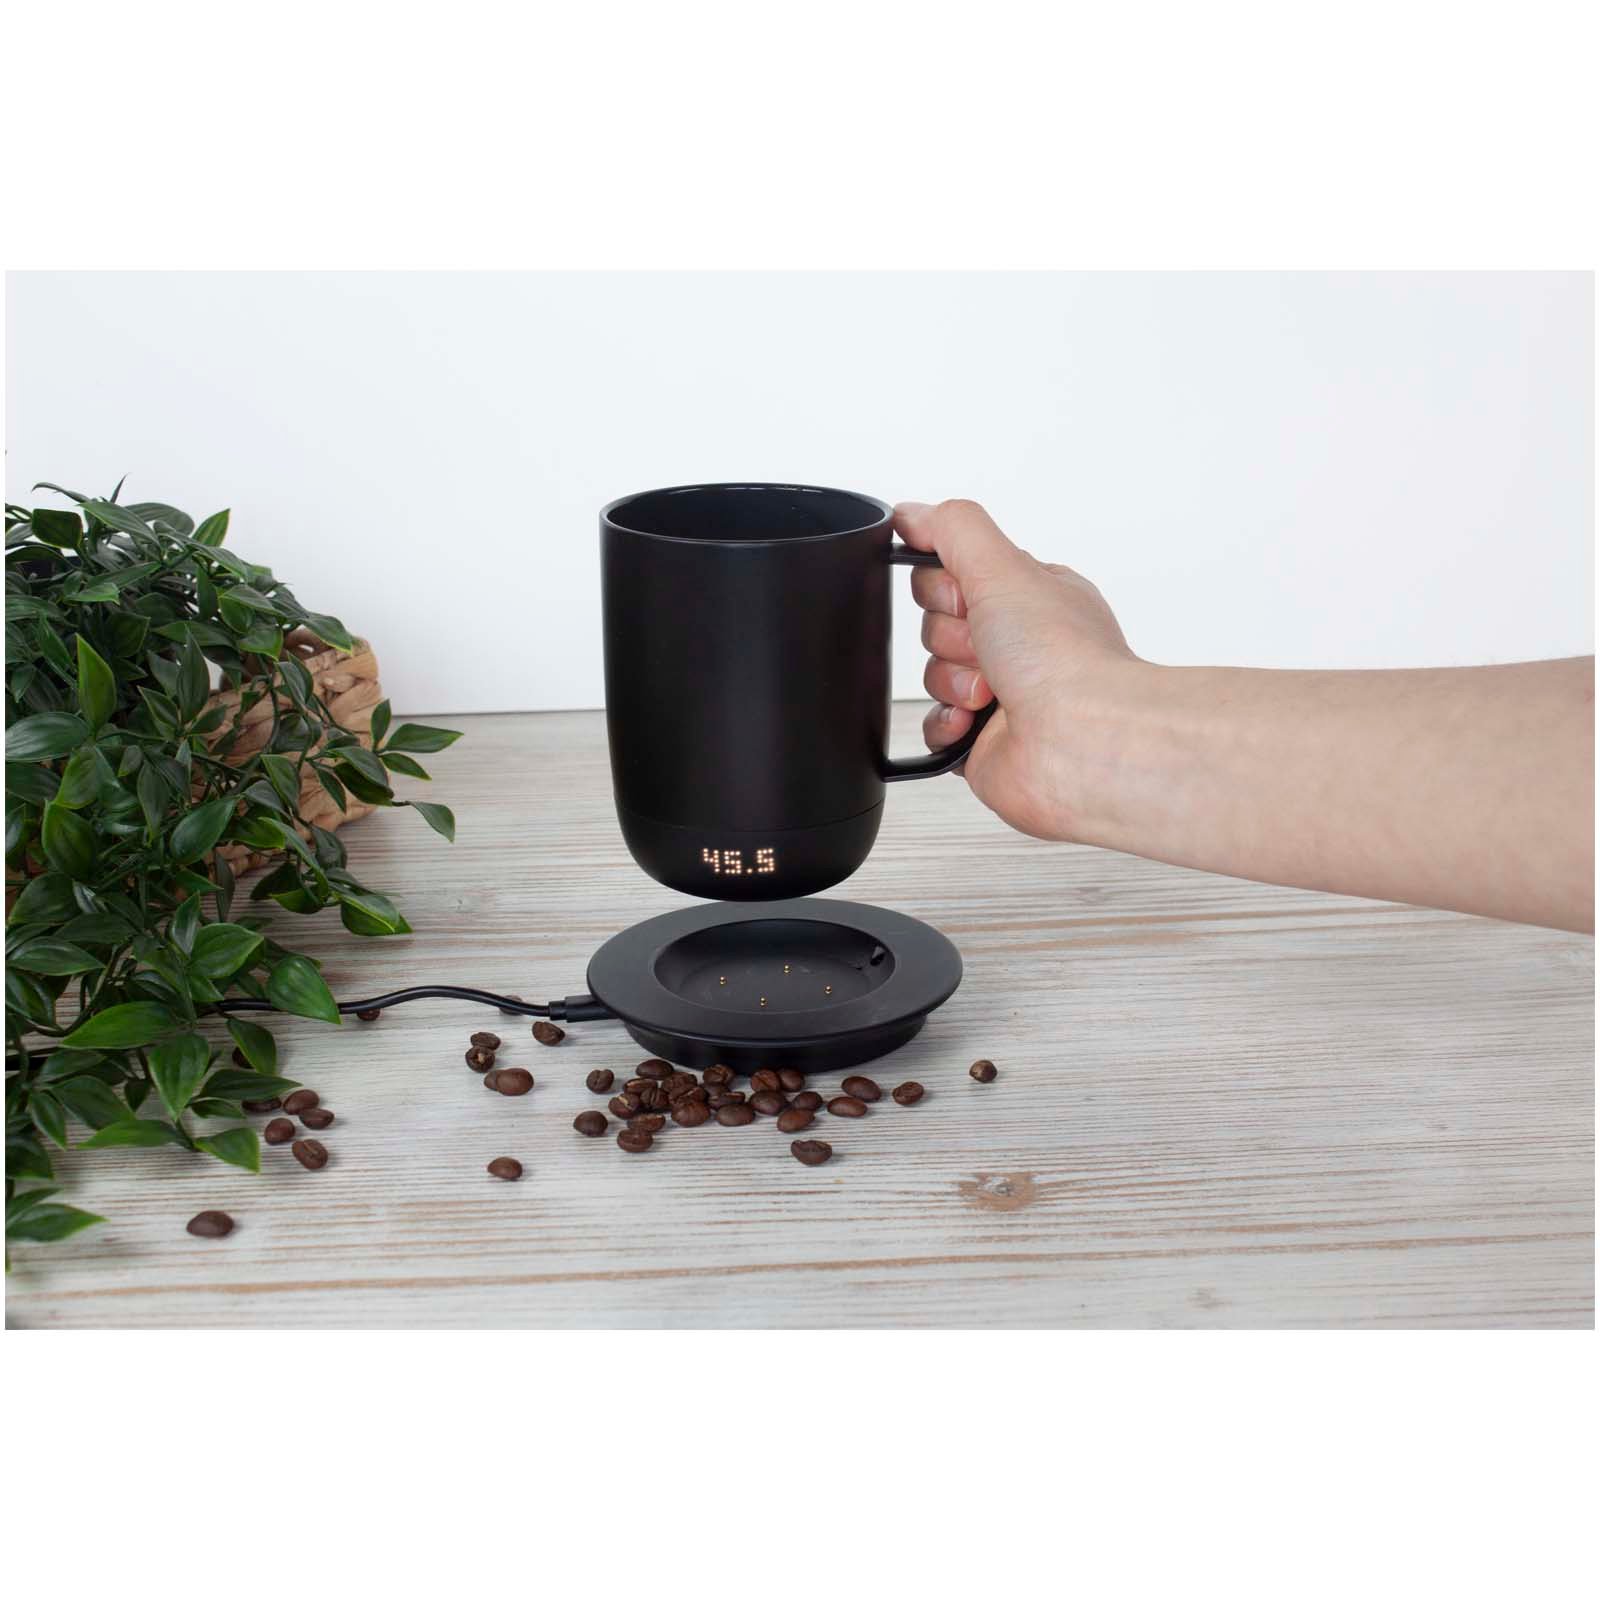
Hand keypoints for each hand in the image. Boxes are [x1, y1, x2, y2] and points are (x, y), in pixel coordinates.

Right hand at [897, 498, 1143, 840]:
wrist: (1079, 742)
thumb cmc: (1064, 661)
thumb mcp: (1003, 566)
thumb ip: (952, 529)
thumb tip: (912, 513)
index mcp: (1031, 596)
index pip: (956, 573)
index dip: (947, 587)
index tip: (969, 597)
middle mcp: (1020, 643)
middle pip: (937, 623)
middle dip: (951, 636)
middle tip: (987, 647)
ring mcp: (1002, 693)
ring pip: (933, 673)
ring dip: (952, 681)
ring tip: (990, 691)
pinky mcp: (983, 740)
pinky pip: (933, 723)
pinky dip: (946, 723)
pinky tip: (974, 722)